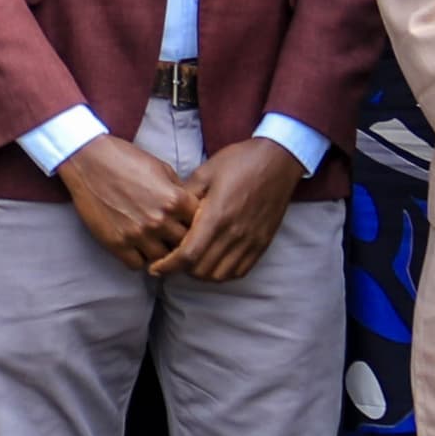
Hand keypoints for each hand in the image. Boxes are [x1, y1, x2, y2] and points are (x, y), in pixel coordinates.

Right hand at [59, 134, 193, 272]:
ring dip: (160, 253)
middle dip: (180, 242)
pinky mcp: (116, 243)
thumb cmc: (125, 159)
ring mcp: (138, 234)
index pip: (200, 226)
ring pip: (162, 260)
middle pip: (183, 245)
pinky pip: (136, 265)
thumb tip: (188, 210)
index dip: (197, 226)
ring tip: (154, 244)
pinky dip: (138, 259)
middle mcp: (159, 220)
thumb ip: (178, 191)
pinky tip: (135, 248)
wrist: (88, 161)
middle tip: (172, 239)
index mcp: (175, 200)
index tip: (188, 226)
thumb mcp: (161, 168)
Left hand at [155, 139, 302, 282]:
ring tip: (191, 262)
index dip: (168, 266)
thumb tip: (166, 213)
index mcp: (217, 216)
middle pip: (201, 270)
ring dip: (201, 273)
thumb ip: (184, 197)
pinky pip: (240, 271)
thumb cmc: (239, 162)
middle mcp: (234, 234)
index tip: (155, 267)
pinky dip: (222, 273)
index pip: (188, 255)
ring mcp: (251, 241)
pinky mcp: (262, 243)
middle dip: (181, 270)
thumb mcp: (205, 173)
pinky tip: (213, 262)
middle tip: (171, 260)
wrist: (278, 160)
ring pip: (220, 275)